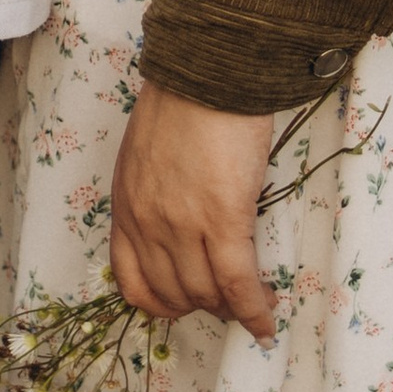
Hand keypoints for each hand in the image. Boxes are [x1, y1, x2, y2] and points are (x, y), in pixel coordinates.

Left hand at [110, 79, 277, 336]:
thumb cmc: (183, 102)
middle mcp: (148, 224)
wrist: (207, 72)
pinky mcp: (223, 220)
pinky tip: (266, 320)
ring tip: (255, 300)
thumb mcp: (145, 156)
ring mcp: (183, 225)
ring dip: (233, 309)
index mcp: (126, 206)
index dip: (164, 303)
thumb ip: (153, 195)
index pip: (133, 281)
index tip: (187, 302)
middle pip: (175, 294)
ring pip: (207, 294)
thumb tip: (181, 226)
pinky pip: (238, 284)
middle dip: (205, 306)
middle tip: (231, 300)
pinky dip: (254, 310)